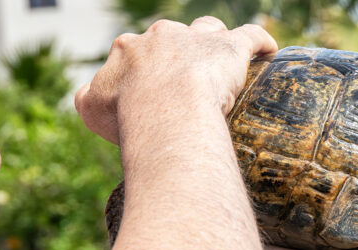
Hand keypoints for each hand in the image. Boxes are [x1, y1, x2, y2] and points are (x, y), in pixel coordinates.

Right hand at [74, 17, 277, 144]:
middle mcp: (163, 35)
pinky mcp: (232, 48)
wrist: (163, 109)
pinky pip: (253, 36)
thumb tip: (90, 96)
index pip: (136, 53)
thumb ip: (89, 98)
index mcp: (129, 48)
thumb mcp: (91, 109)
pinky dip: (262, 42)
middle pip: (172, 37)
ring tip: (222, 62)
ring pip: (209, 28)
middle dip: (176, 55)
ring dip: (214, 41)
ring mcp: (198, 39)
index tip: (150, 96)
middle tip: (183, 85)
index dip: (144, 74)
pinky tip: (269, 52)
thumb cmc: (128, 113)